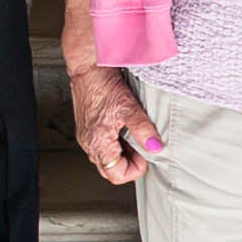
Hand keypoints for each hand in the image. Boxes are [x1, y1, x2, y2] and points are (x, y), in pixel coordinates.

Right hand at [67, 62, 155, 186]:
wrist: (88, 67)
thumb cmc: (102, 85)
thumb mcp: (129, 108)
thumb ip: (143, 131)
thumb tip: (155, 148)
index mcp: (97, 142)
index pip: (117, 175)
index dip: (135, 168)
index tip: (145, 153)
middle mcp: (88, 143)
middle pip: (111, 169)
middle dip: (129, 162)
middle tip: (141, 145)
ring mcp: (86, 136)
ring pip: (106, 158)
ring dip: (122, 152)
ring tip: (132, 133)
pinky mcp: (87, 128)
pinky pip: (101, 145)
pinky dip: (115, 142)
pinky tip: (122, 127)